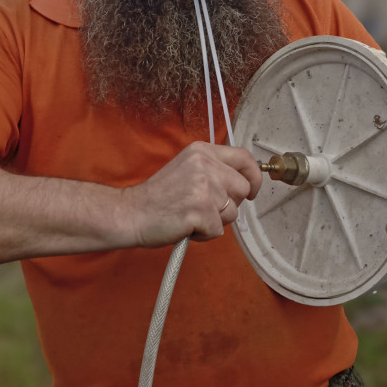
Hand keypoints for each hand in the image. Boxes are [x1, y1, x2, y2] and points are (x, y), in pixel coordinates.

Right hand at [120, 142, 262, 247]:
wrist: (131, 213)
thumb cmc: (158, 197)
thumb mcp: (187, 168)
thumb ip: (214, 169)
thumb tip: (244, 182)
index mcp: (202, 151)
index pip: (244, 157)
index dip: (254, 176)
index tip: (252, 190)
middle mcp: (205, 165)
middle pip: (243, 188)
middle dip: (230, 204)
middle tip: (205, 208)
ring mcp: (203, 187)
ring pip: (232, 212)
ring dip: (215, 221)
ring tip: (191, 216)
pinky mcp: (200, 211)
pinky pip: (218, 231)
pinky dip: (204, 235)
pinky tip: (186, 226)